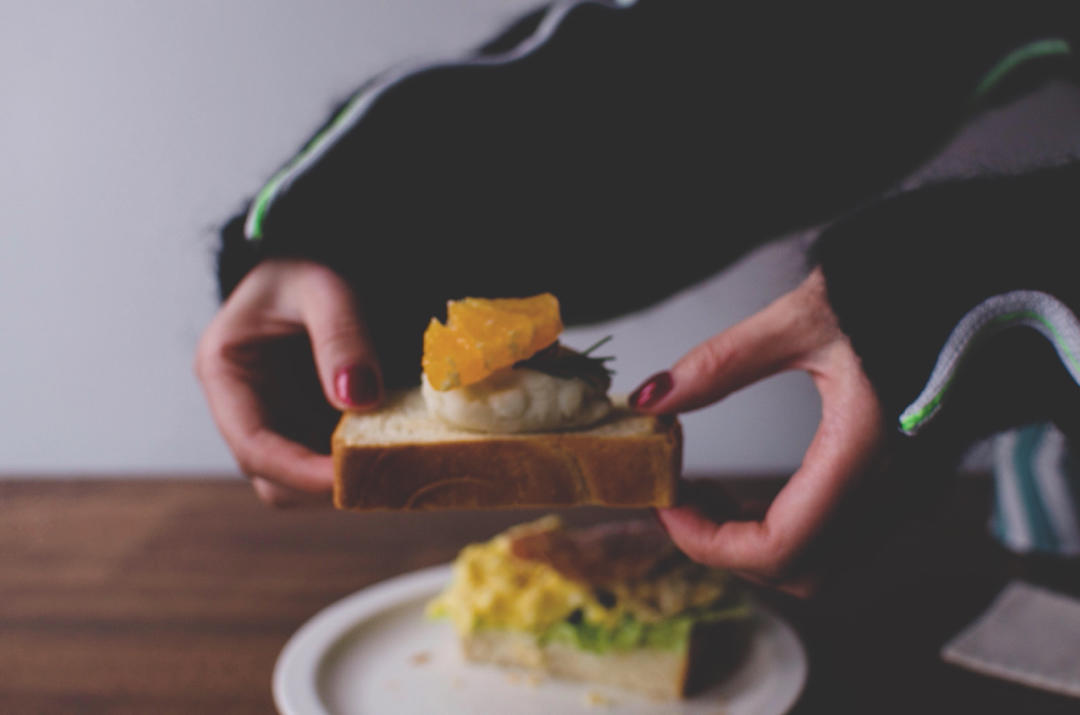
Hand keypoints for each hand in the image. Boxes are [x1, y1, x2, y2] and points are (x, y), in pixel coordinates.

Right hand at [195, 259, 382, 505]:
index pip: (252, 445)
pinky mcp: (307, 423)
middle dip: (321, 486)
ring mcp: (275, 419)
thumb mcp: (323, 288)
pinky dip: (357, 466)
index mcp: (224, 372)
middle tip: (383, 478)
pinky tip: (394, 455)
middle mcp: (243, 407)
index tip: (347, 478)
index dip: (297, 471)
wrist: (318, 251)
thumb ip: (340, 338)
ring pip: (300, 480)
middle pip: (272, 477)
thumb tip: (359, 400)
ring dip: (342, 482)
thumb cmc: (310, 261)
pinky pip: (327, 462)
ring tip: (394, 470)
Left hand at [629, 268, 885, 595]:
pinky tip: (753, 495)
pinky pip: (841, 541)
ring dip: (757, 546)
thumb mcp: (802, 316)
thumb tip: (654, 397)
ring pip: (822, 566)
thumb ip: (723, 361)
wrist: (975, 282)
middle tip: (681, 502)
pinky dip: (789, 533)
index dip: (709, 543)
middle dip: (727, 549)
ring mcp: (907, 494)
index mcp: (865, 452)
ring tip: (709, 497)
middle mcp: (894, 489)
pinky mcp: (907, 487)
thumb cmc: (901, 291)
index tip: (667, 506)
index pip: (778, 546)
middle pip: (799, 573)